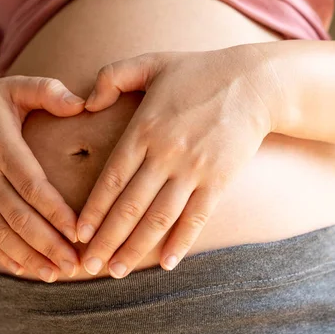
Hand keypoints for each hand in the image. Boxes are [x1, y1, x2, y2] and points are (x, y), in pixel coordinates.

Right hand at [0, 76, 86, 281]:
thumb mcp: (12, 87)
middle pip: (18, 216)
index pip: (31, 184)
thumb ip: (48, 91)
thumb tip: (83, 104)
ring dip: (28, 256)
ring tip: (56, 274)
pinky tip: (23, 270)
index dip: (55, 211)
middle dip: (48, 244)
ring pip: (0, 232)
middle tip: (76, 265)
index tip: (78, 232)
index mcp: (0, 145)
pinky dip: (2, 254)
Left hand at [76, 47, 277, 277]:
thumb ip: (112, 76)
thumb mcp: (151, 62)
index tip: (79, 234)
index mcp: (144, 129)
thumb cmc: (198, 71)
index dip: (93, 210)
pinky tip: (166, 264)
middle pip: (130, 207)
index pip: (111, 179)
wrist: (255, 82)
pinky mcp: (220, 180)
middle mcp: (166, 154)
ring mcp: (194, 170)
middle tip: (89, 266)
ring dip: (136, 248)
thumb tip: (85, 102)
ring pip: (159, 218)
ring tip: (117, 271)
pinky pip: (197, 218)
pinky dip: (181, 243)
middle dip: (107, 240)